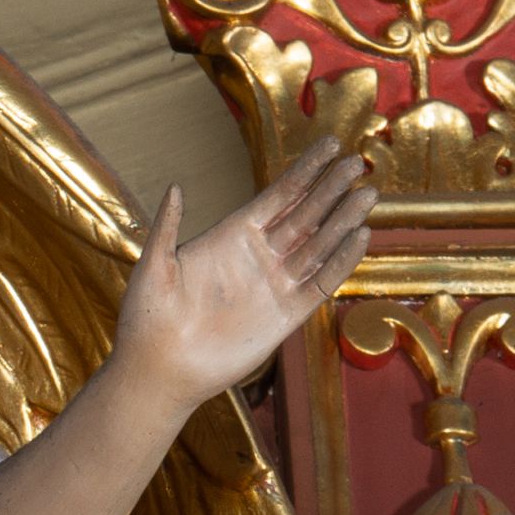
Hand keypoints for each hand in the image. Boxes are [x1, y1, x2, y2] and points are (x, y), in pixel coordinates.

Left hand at [112, 146, 374, 413]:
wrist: (158, 370)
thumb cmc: (147, 319)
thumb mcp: (153, 267)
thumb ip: (167, 227)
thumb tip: (175, 186)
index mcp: (233, 235)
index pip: (279, 195)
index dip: (306, 170)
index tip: (331, 144)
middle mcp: (260, 255)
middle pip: (305, 214)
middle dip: (332, 188)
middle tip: (359, 162)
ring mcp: (276, 283)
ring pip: (319, 244)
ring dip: (343, 219)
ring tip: (368, 194)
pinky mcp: (287, 314)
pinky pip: (321, 283)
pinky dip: (341, 261)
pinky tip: (361, 237)